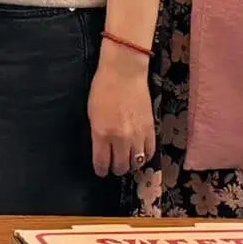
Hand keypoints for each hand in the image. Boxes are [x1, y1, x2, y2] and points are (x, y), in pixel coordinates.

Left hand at [88, 51, 154, 176]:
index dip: (101, 170)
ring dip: (130, 164)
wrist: (124, 73)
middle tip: (114, 165)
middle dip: (116, 168)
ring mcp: (137, 135)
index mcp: (102, 133)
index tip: (101, 171)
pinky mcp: (150, 130)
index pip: (102, 163)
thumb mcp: (92, 113)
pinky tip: (139, 154)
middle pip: (120, 166)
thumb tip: (101, 149)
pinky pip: (149, 152)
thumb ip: (97, 134)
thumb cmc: (103, 88)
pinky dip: (144, 156)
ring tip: (127, 160)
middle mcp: (120, 138)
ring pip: (136, 163)